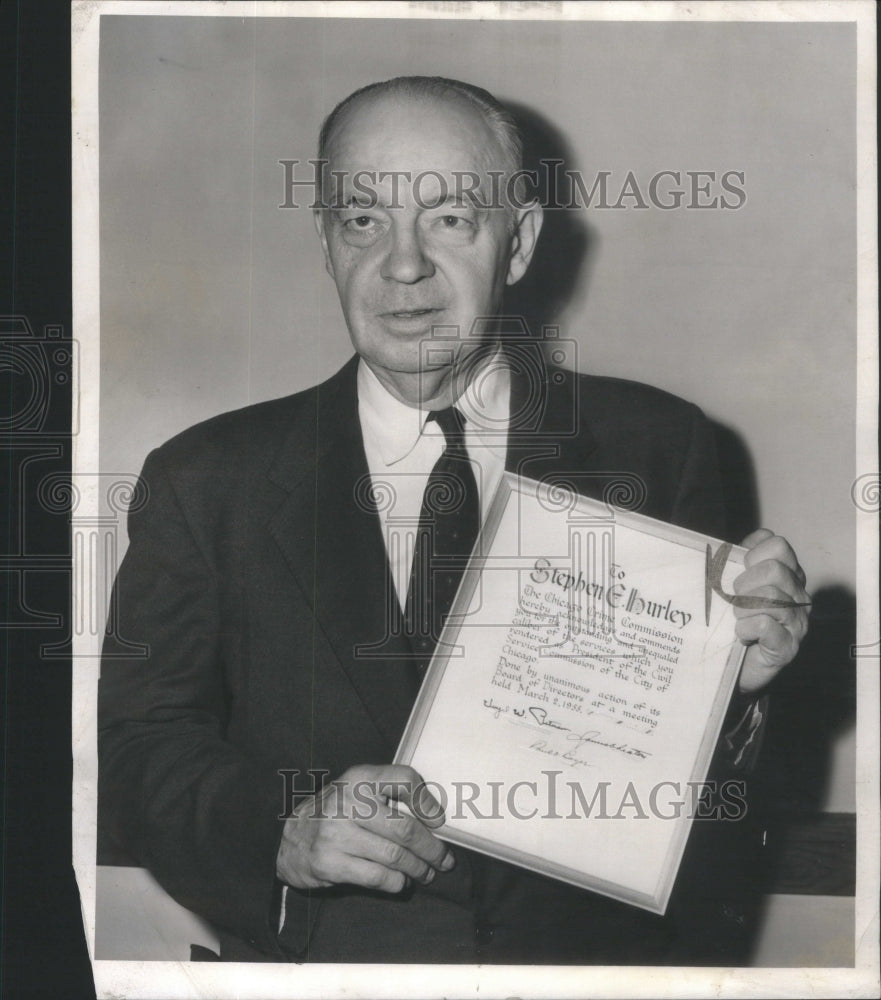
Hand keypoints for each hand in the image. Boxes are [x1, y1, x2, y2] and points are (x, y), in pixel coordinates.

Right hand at [276, 764, 453, 893]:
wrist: (291, 838)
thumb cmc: (335, 812)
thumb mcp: (357, 789)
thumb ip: (389, 794)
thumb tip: (434, 816)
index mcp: (358, 777)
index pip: (404, 779)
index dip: (427, 801)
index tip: (439, 821)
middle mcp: (347, 802)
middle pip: (405, 828)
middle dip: (431, 848)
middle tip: (444, 860)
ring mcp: (336, 834)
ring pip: (394, 857)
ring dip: (418, 869)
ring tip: (427, 873)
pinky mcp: (329, 863)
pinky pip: (377, 877)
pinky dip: (397, 883)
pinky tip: (402, 882)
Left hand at [734, 529, 810, 693]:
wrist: (738, 665)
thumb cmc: (738, 620)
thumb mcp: (737, 586)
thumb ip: (737, 562)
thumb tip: (729, 547)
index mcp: (789, 575)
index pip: (778, 545)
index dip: (753, 553)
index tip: (741, 569)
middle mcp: (799, 596)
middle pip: (774, 570)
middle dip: (745, 583)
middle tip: (736, 599)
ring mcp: (798, 622)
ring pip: (770, 598)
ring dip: (742, 608)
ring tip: (738, 618)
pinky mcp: (788, 647)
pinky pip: (765, 625)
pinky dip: (745, 628)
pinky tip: (741, 634)